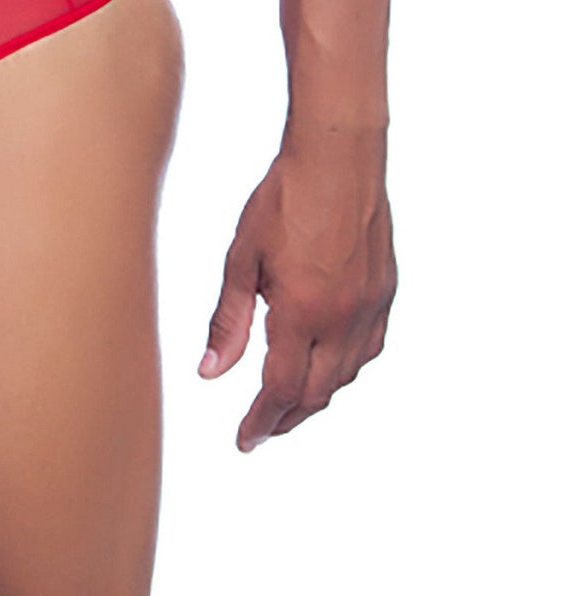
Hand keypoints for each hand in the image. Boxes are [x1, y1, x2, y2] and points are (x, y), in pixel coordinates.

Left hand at [198, 125, 396, 449]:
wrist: (337, 155)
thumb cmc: (284, 197)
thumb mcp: (241, 259)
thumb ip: (228, 321)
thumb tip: (211, 373)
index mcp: (302, 312)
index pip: (281, 389)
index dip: (261, 421)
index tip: (245, 440)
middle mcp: (342, 318)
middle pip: (316, 392)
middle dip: (286, 418)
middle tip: (261, 430)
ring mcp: (370, 307)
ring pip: (345, 375)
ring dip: (316, 395)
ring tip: (288, 403)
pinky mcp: (386, 291)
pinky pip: (368, 348)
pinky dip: (345, 367)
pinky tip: (328, 364)